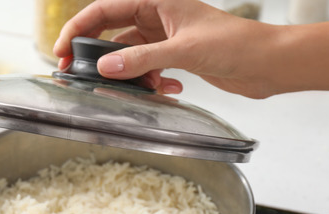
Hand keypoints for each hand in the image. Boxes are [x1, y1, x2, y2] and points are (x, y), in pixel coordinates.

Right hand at [52, 0, 279, 97]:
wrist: (268, 63)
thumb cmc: (237, 43)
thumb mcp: (183, 50)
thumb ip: (142, 59)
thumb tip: (106, 68)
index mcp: (158, 1)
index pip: (105, 9)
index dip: (79, 28)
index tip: (61, 50)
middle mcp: (159, 16)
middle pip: (113, 32)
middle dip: (96, 54)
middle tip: (76, 74)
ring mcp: (167, 38)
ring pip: (131, 55)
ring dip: (131, 74)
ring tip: (137, 88)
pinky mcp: (177, 58)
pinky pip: (149, 69)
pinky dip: (153, 82)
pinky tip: (168, 90)